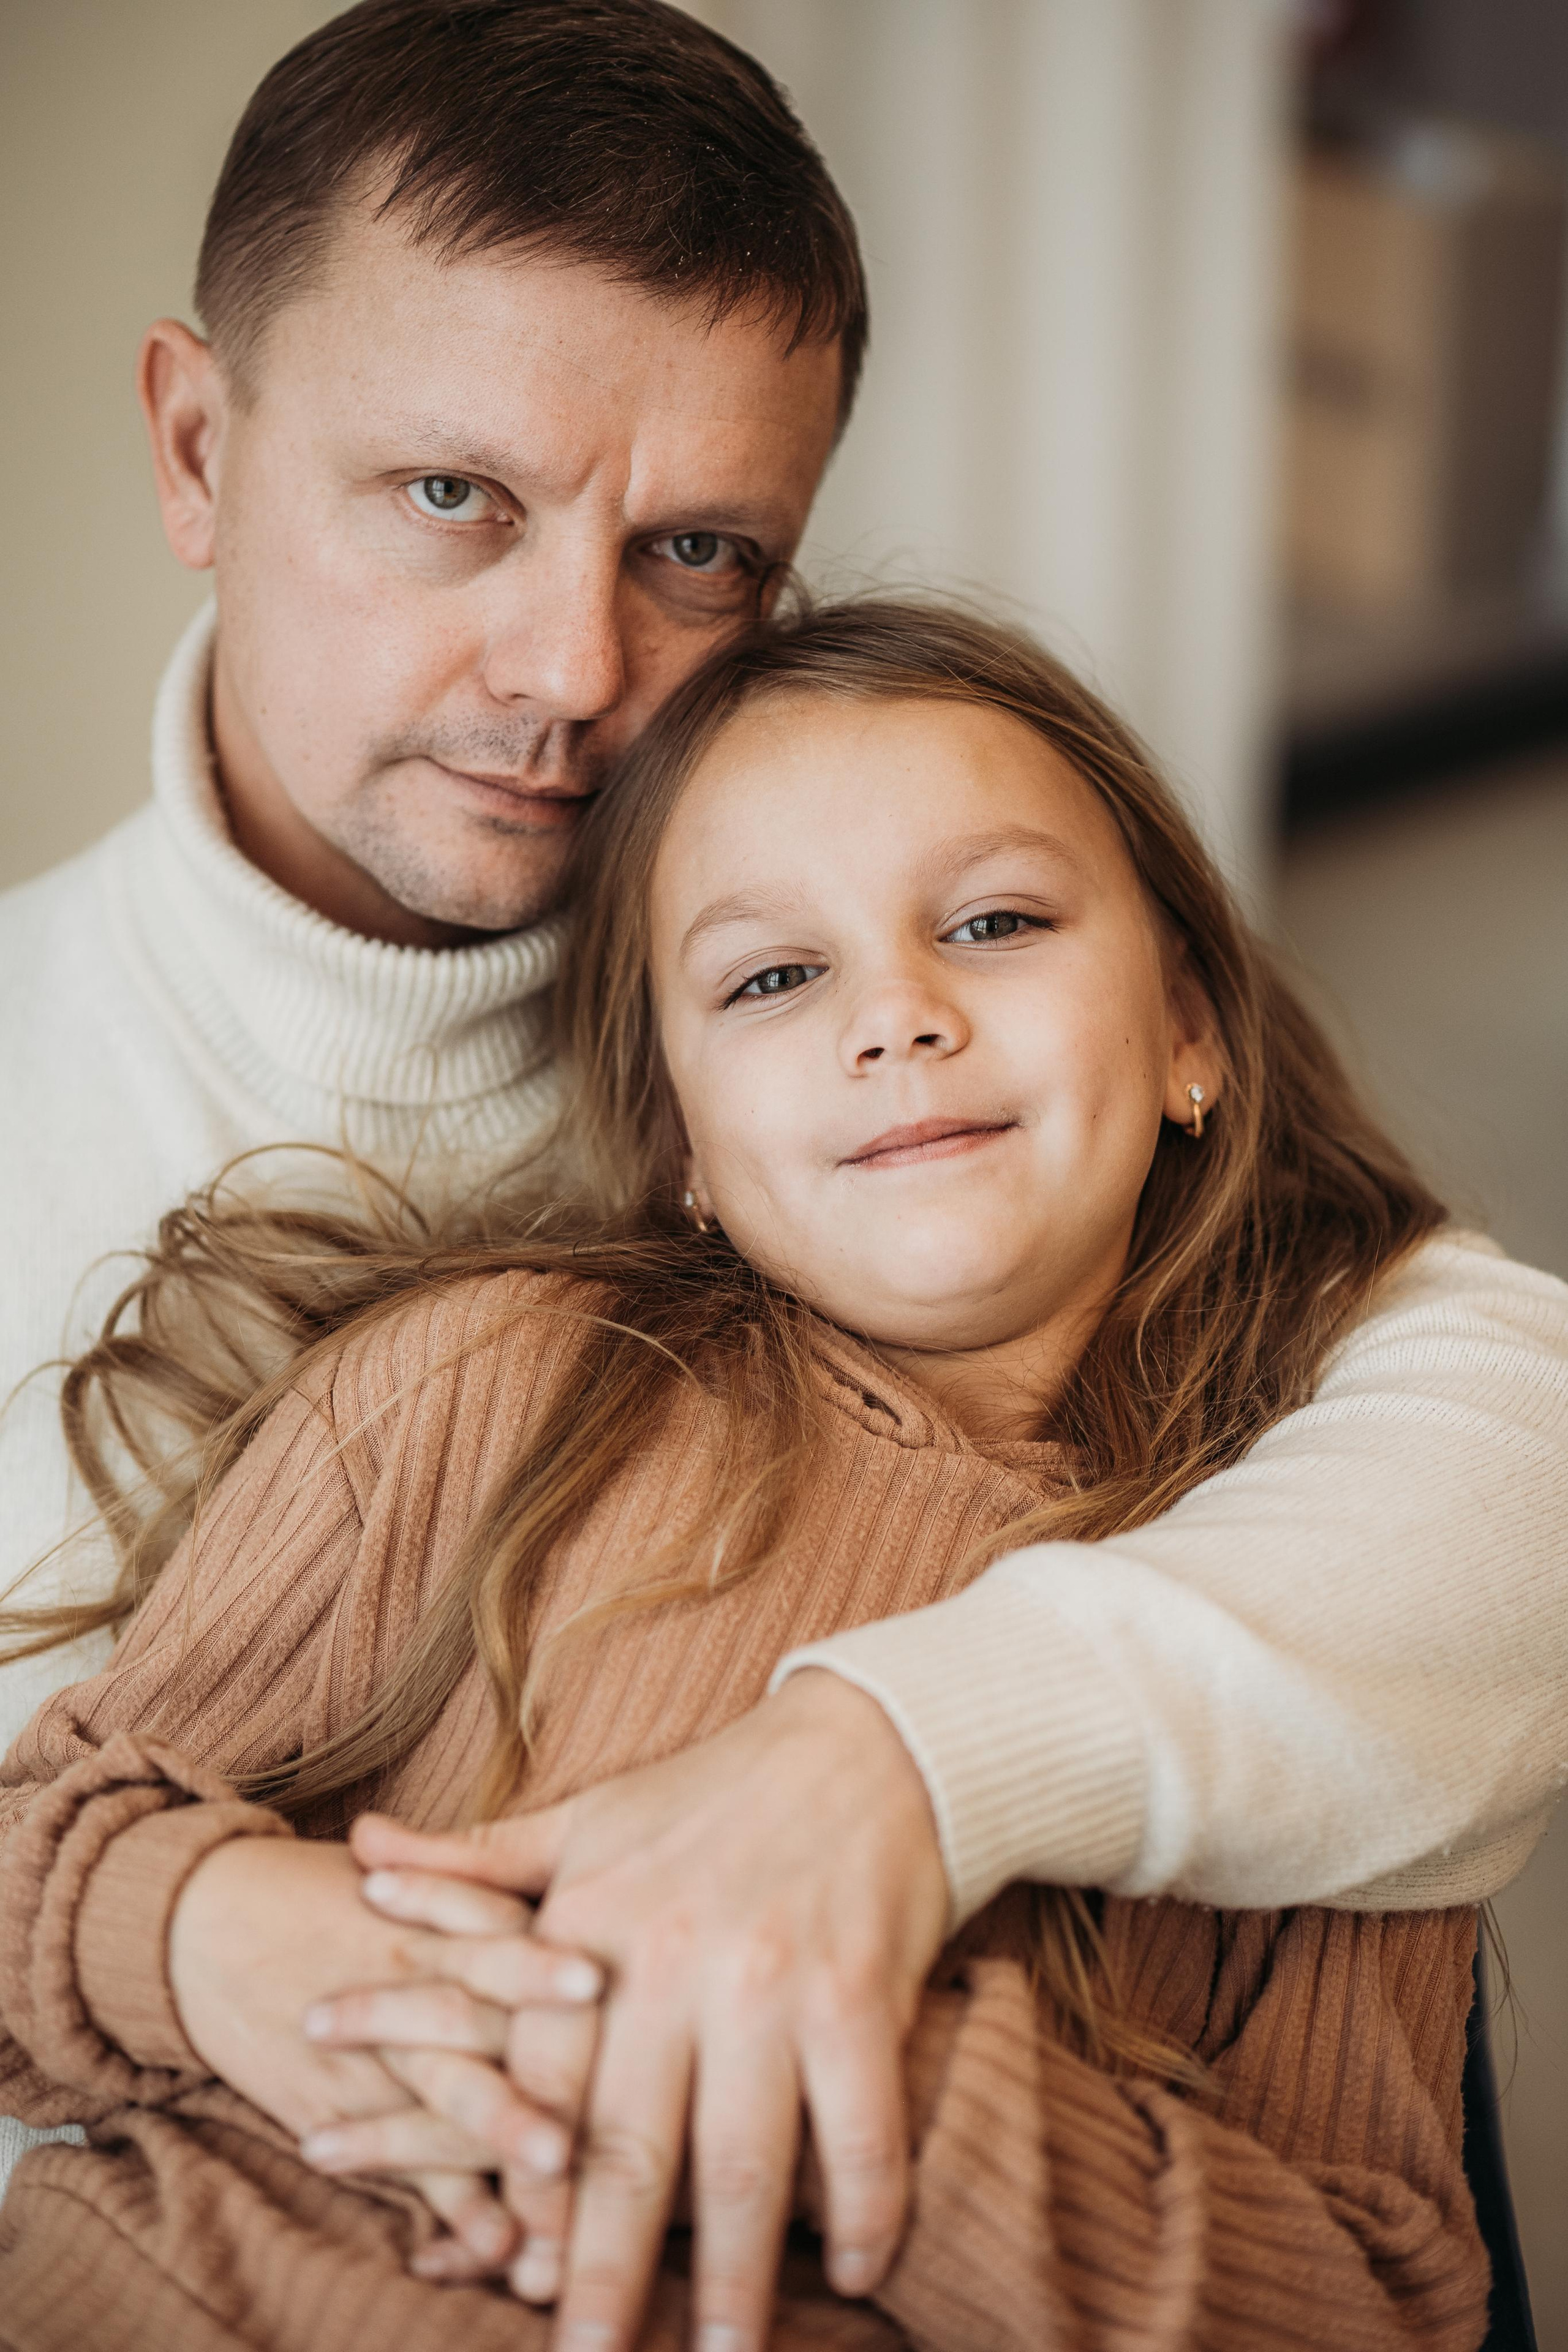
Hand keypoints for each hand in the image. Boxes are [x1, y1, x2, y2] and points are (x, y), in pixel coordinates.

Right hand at [168, 1835, 600, 2271]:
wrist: (202, 1923)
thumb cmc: (329, 1895)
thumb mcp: (409, 1878)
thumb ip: (489, 1889)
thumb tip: (594, 1893)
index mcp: (443, 1924)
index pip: (501, 1938)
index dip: (541, 1960)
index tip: (596, 1981)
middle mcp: (416, 1989)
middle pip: (482, 2027)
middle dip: (536, 2067)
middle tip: (588, 2104)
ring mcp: (378, 2057)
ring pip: (449, 2097)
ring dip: (500, 2135)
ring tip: (553, 2171)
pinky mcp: (346, 2111)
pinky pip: (408, 2167)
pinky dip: (451, 2207)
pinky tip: (490, 2245)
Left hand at [350, 1668, 949, 2351]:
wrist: (868, 1743)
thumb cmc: (713, 1793)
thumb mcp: (586, 1816)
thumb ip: (476, 1858)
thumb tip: (360, 1850)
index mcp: (595, 1922)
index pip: (541, 2080)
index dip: (519, 2187)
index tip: (504, 2273)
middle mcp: (674, 1960)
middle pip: (630, 2148)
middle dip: (600, 2272)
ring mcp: (771, 1982)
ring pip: (744, 2163)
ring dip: (730, 2280)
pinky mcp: (860, 1994)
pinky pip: (860, 2129)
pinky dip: (864, 2210)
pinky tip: (859, 2272)